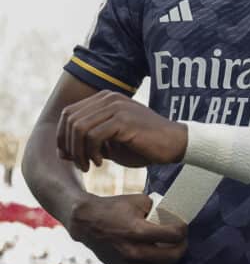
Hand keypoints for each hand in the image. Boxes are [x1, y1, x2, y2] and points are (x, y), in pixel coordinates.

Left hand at [56, 90, 187, 170]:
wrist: (173, 144)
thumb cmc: (143, 145)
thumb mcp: (111, 143)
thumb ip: (89, 142)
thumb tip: (62, 151)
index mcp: (106, 98)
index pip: (69, 113)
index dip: (63, 137)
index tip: (70, 157)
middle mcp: (109, 98)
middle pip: (70, 119)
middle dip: (68, 146)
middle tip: (81, 164)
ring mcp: (117, 107)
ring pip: (79, 127)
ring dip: (79, 152)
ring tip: (90, 165)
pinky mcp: (124, 120)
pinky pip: (93, 136)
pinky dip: (91, 153)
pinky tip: (101, 163)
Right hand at [69, 193, 187, 263]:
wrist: (88, 223)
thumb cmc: (114, 208)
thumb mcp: (138, 200)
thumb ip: (157, 208)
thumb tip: (172, 215)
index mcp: (137, 231)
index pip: (172, 236)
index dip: (183, 230)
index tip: (184, 226)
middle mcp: (132, 251)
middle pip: (170, 257)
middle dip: (182, 247)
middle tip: (183, 239)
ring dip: (171, 259)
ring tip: (173, 248)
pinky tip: (159, 254)